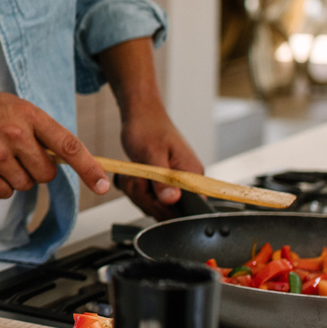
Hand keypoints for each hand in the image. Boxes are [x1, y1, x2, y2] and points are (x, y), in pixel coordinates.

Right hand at [0, 88, 110, 199]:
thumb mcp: (9, 106)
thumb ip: (36, 128)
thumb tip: (61, 156)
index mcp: (27, 115)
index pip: (68, 145)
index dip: (90, 168)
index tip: (103, 185)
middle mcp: (15, 135)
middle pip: (47, 173)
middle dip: (36, 169)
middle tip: (16, 154)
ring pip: (25, 185)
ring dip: (14, 176)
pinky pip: (4, 193)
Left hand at [116, 104, 203, 219]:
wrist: (141, 116)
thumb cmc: (148, 128)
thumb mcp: (152, 154)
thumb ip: (162, 179)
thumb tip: (172, 200)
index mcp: (192, 175)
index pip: (187, 208)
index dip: (165, 207)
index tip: (150, 191)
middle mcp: (187, 183)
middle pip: (167, 211)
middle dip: (145, 196)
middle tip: (137, 176)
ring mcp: (174, 185)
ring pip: (153, 206)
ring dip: (137, 192)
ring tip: (135, 172)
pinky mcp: (162, 185)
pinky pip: (147, 199)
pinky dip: (136, 189)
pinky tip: (134, 175)